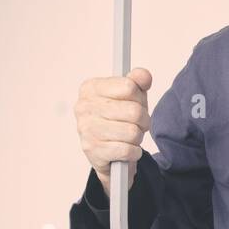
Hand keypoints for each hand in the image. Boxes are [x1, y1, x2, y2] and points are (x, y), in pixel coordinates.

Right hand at [74, 67, 152, 194]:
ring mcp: (86, 129)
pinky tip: (127, 149)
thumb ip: (137, 80)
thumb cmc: (118, 118)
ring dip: (138, 137)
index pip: (129, 87)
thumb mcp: (130, 95)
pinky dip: (134, 152)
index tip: (136, 103)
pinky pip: (127, 150)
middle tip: (137, 124)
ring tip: (130, 137)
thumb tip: (144, 76)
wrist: (106, 150)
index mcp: (91, 88)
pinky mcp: (92, 150)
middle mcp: (84, 107)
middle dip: (143, 120)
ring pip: (132, 132)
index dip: (139, 98)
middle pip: (134, 111)